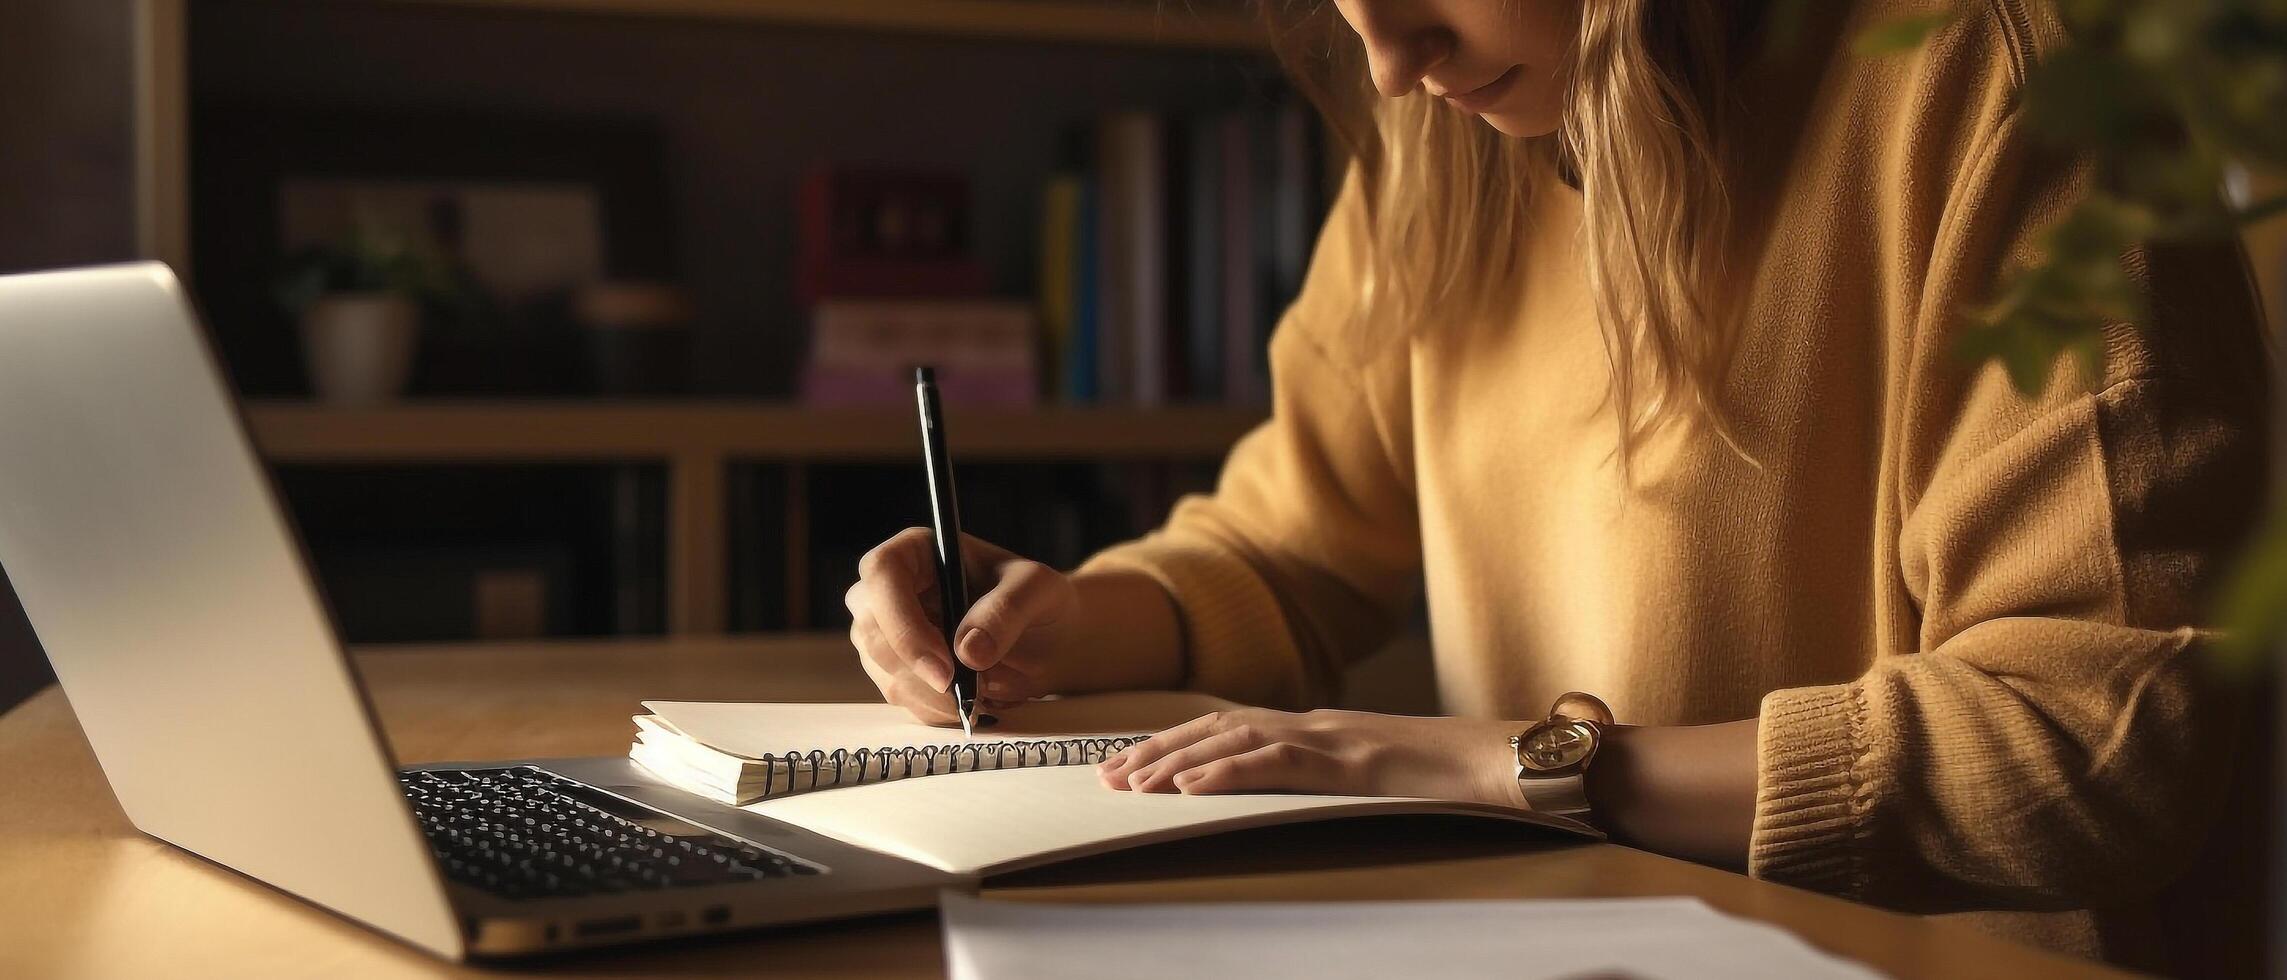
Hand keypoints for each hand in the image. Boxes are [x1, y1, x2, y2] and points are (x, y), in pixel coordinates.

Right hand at [845, 528, 1079, 724]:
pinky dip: (934, 709)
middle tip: (969, 695)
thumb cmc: (1038, 601)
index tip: (945, 666)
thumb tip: (967, 651)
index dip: (903, 622)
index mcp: (918, 551)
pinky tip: (970, 703)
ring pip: (881, 670)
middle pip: (870, 629)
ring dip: (930, 696)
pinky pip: (898, 695)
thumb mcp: (1039, 591)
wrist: (1044, 640)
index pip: (882, 574)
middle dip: (917, 671)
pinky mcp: (894, 667)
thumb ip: (1006, 611)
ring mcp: (886, 630)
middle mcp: (891, 588)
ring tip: (982, 696)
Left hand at [1096, 707, 1528, 807]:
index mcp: (1319, 728)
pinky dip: (1229, 774)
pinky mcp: (1354, 762)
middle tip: (1106, 776)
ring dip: (1178, 761)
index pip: (1230, 729)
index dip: (1175, 744)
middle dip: (1158, 751)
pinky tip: (1191, 789)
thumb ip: (1329, 779)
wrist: (1506, 760)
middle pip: (1218, 729)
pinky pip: (1280, 764)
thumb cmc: (1449, 776)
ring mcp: (1335, 738)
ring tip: (1132, 784)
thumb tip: (1286, 799)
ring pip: (1238, 742)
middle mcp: (1317, 724)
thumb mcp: (1375, 777)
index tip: (1127, 765)